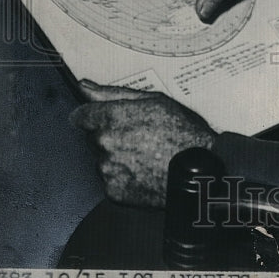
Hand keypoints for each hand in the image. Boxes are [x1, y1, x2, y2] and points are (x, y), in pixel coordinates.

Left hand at [70, 80, 213, 207]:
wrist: (198, 171)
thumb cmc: (183, 132)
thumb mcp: (154, 100)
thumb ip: (113, 93)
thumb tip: (85, 86)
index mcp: (110, 117)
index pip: (80, 116)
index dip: (94, 117)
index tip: (105, 121)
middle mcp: (104, 143)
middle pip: (93, 138)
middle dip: (109, 137)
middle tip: (138, 138)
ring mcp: (107, 168)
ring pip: (102, 160)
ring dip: (116, 159)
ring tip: (145, 157)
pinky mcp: (113, 191)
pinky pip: (111, 181)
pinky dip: (123, 178)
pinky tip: (144, 172)